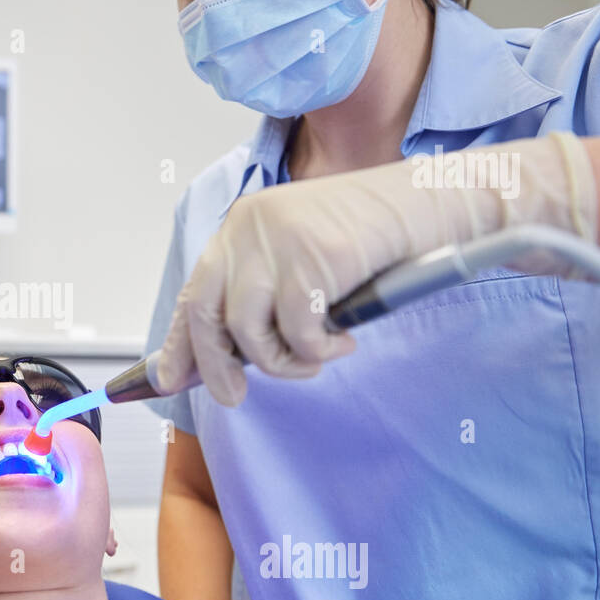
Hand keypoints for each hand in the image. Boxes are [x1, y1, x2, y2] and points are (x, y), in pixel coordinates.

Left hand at [156, 132, 596, 404]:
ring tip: (316, 358)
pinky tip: (345, 339)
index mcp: (242, 225)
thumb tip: (228, 355)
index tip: (168, 378)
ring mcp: (281, 239)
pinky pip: (298, 332)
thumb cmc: (372, 238)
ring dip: (282, 361)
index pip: (197, 290)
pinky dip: (319, 350)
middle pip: (208, 314)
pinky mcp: (316, 257)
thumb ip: (265, 295)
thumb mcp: (302, 261)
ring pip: (250, 331)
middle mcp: (250, 227)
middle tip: (234, 396)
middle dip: (216, 366)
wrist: (432, 203)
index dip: (179, 342)